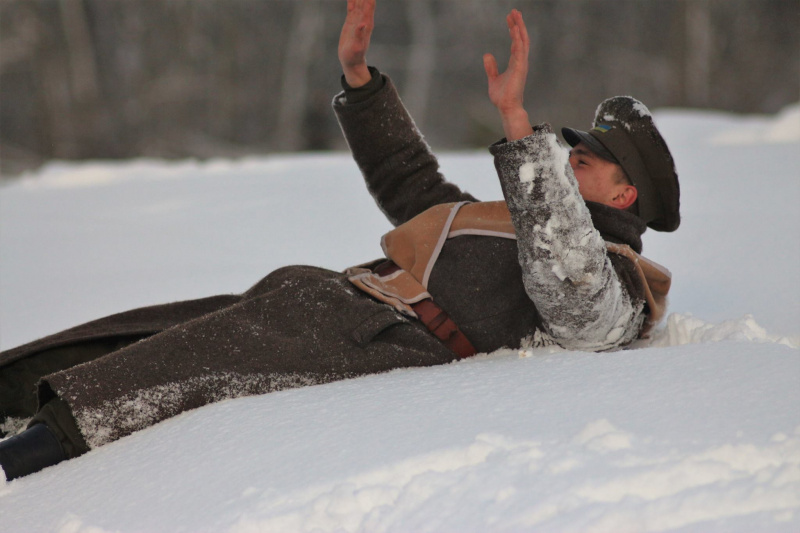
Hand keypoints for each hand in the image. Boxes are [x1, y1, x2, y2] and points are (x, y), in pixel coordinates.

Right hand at [338, 0, 374, 87]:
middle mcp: (364, 18)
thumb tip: (363, 23)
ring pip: (359, 0)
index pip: (369, 3)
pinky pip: (352, 4)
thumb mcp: (356, 47)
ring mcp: (358, 18)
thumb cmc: (354, 56)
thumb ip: (360, 35)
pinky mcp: (351, 20)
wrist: (352, 61)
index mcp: (366, 22)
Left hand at [483, 9, 532, 140]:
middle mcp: (520, 61)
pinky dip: (518, 40)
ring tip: (516, 15)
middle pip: (521, 38)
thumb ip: (491, 67)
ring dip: (519, 28)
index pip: (516, 42)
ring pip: (522, 41)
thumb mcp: (493, 78)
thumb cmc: (502, 96)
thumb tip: (487, 55)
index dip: (513, 30)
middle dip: (518, 24)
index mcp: (515, 63)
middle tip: (514, 11)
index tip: (509, 19)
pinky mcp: (519, 68)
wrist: (506, 107)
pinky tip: (516, 30)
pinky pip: (520, 51)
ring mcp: (521, 64)